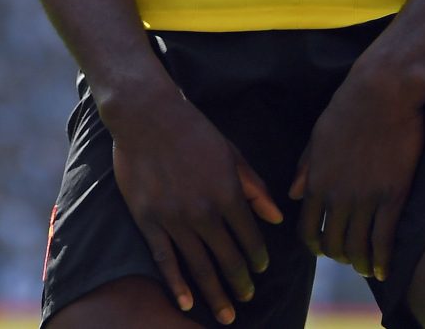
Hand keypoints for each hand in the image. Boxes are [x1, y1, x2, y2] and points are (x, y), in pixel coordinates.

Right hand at [109, 93, 282, 324]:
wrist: (147, 116)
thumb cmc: (194, 131)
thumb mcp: (232, 154)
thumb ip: (255, 188)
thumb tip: (277, 218)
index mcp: (228, 194)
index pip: (250, 238)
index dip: (258, 259)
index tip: (261, 270)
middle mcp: (204, 212)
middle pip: (228, 259)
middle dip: (240, 283)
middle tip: (247, 298)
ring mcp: (174, 219)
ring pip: (199, 266)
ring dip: (215, 293)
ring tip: (226, 314)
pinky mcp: (148, 221)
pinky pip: (165, 260)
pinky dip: (177, 284)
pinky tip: (186, 302)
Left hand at [290, 65, 424, 282]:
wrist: (382, 92)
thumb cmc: (349, 108)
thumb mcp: (319, 136)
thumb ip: (307, 168)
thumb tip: (294, 193)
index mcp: (316, 181)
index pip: (306, 228)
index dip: (313, 245)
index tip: (322, 250)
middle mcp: (337, 196)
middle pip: (332, 243)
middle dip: (338, 256)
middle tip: (347, 258)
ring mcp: (365, 198)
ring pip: (357, 246)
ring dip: (359, 263)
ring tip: (365, 268)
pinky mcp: (392, 196)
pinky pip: (383, 239)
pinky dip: (382, 260)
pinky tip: (383, 271)